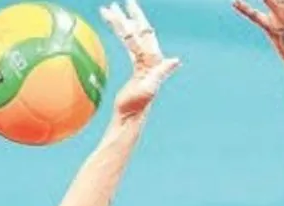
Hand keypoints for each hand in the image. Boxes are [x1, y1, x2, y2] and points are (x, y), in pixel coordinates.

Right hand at [99, 0, 181, 119]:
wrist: (129, 117)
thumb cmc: (137, 105)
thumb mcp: (149, 87)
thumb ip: (161, 72)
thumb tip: (176, 61)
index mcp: (153, 61)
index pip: (142, 34)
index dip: (134, 19)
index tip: (125, 5)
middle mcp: (151, 60)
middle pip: (138, 32)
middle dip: (127, 16)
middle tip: (115, 4)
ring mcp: (144, 63)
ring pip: (132, 37)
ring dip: (121, 25)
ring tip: (107, 11)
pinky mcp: (138, 69)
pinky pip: (130, 47)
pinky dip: (122, 37)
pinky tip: (117, 31)